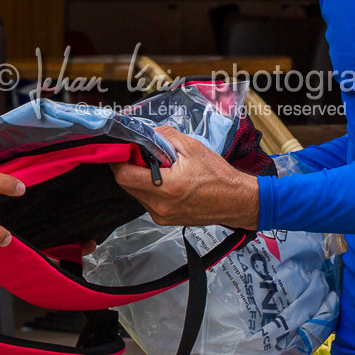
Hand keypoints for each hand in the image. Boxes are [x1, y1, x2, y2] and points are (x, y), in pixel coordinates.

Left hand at [111, 126, 259, 230]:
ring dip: (138, 178)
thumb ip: (165, 137)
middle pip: (126, 185)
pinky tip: (163, 179)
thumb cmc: (219, 176)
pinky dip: (148, 188)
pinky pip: (146, 201)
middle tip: (140, 154)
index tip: (122, 149)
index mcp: (167, 187)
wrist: (236, 201)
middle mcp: (160, 206)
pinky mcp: (164, 220)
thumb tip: (147, 134)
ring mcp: (161, 216)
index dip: (118, 160)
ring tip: (157, 167)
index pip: (124, 175)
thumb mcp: (192, 147)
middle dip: (128, 167)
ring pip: (135, 194)